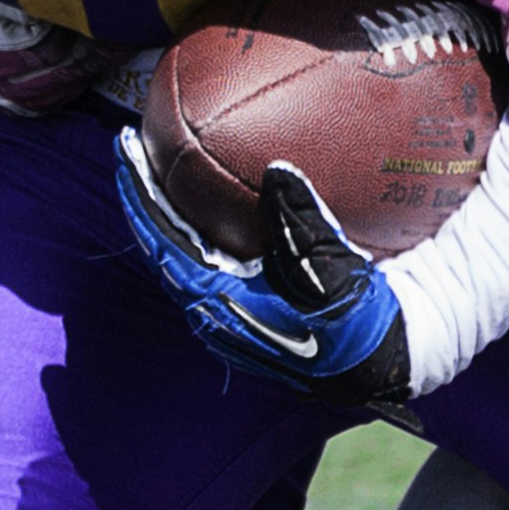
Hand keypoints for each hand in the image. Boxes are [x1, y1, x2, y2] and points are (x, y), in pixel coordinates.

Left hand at [115, 137, 413, 400]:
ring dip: (165, 212)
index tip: (126, 151)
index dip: (142, 196)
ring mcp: (226, 312)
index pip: (164, 241)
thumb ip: (303, 222)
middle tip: (132, 147)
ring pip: (180, 252)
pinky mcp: (245, 308)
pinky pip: (202, 258)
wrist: (382, 362)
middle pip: (162, 244)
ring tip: (157, 168)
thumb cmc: (360, 321)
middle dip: (145, 196)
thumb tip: (277, 170)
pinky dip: (192, 226)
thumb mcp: (335, 272)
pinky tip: (203, 200)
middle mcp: (213, 310)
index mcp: (222, 302)